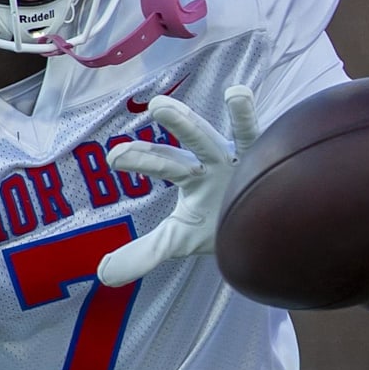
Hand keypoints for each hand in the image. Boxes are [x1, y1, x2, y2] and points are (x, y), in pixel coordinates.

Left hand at [96, 85, 258, 286]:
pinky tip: (239, 94)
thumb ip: (145, 253)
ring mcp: (238, 159)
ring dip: (201, 121)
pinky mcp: (264, 161)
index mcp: (192, 175)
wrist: (265, 237)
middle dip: (174, 124)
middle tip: (156, 106)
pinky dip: (248, 119)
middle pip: (190, 141)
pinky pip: (257, 139)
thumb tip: (103, 274)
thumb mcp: (180, 239)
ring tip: (199, 98)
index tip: (114, 158)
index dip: (140, 158)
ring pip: (220, 138)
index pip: (163, 164)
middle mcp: (212, 161)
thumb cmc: (220, 226)